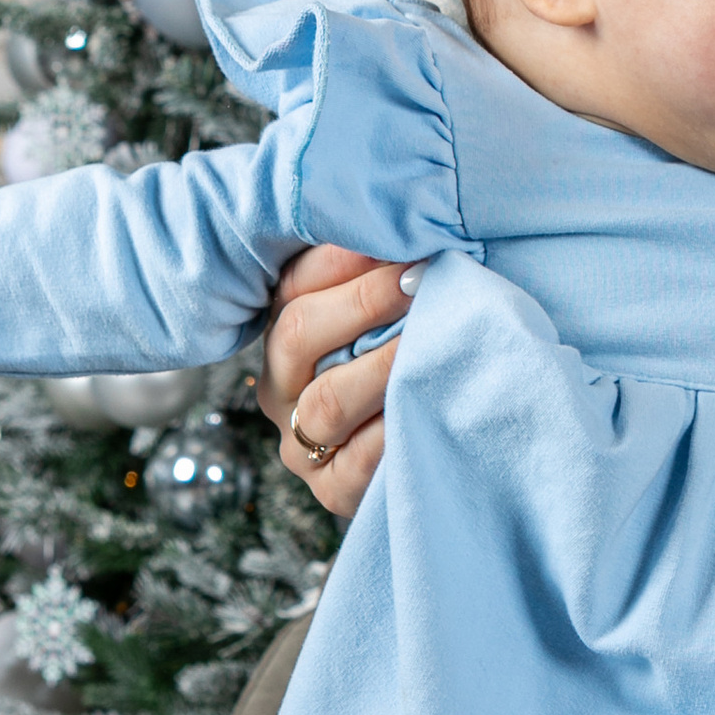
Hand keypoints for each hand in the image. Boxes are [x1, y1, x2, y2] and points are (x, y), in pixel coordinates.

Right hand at [256, 245, 411, 520]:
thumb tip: (412, 227)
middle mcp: (280, 385)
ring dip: (382, 364)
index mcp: (285, 331)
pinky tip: (429, 398)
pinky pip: (359, 457)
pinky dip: (395, 425)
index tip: (396, 234)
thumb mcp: (394, 313)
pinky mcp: (333, 488)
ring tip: (432, 335)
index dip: (343, 257)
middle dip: (363, 301)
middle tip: (420, 277)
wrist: (434, 452)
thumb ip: (387, 275)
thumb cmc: (416, 360)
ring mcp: (301, 442)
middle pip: (298, 333)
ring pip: (326, 400)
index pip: (295, 283)